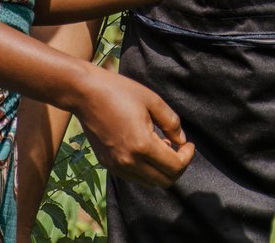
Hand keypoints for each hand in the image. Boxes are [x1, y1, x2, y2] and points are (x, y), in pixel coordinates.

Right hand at [71, 68, 194, 187]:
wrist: (84, 93)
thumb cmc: (119, 92)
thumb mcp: (152, 101)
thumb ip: (171, 123)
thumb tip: (181, 141)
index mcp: (141, 145)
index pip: (175, 167)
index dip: (188, 157)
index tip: (189, 144)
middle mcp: (128, 161)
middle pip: (164, 181)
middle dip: (178, 167)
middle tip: (180, 149)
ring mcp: (116, 165)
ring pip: (149, 183)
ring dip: (161, 169)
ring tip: (161, 146)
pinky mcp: (107, 164)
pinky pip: (134, 177)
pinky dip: (145, 169)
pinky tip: (145, 149)